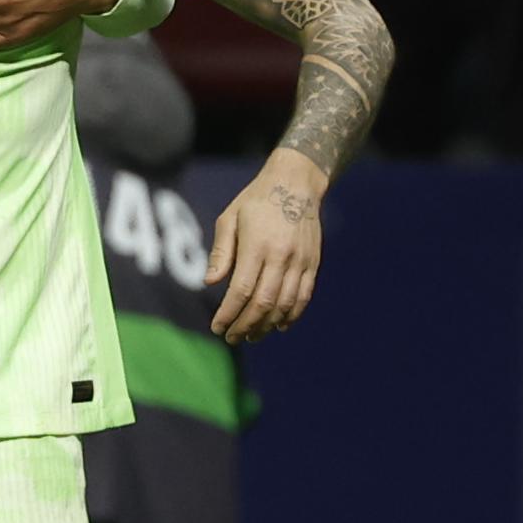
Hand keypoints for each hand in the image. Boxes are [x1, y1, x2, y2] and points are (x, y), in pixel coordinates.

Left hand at [205, 147, 327, 342]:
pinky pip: (304, 295)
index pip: (241, 290)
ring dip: (267, 324)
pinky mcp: (313, 263)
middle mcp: (281, 256)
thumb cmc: (255, 201)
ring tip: (252, 336)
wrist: (296, 184)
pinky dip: (292, 314)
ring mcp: (301, 261)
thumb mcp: (230, 219)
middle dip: (245, 325)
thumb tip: (209, 283)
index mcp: (257, 245)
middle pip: (263, 302)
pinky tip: (279, 325)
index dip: (228, 314)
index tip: (217, 328)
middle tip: (232, 338)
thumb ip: (221, 252)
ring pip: (285, 303)